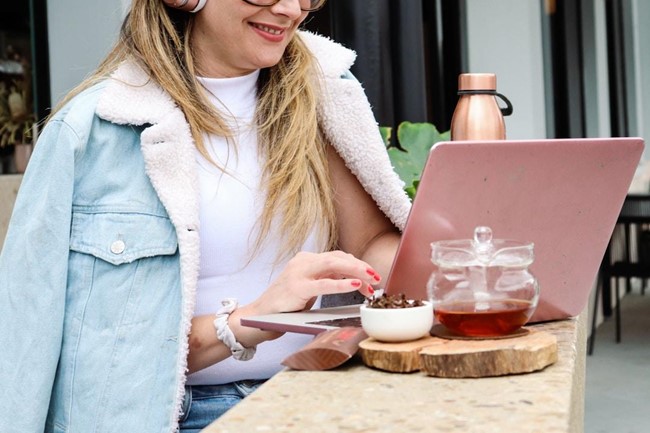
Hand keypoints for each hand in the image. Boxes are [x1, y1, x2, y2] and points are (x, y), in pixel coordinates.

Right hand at [250, 250, 379, 314]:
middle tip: (377, 276)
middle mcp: (302, 262)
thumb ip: (327, 279)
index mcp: (306, 260)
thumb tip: (356, 278)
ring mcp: (298, 273)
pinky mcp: (297, 288)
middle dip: (360, 265)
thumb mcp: (310, 288)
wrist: (260, 317)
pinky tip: (356, 285)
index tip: (372, 277)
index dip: (357, 265)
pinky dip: (342, 284)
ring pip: (333, 265)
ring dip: (356, 271)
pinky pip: (324, 284)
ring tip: (371, 279)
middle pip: (338, 258)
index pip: (337, 257)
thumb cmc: (286, 305)